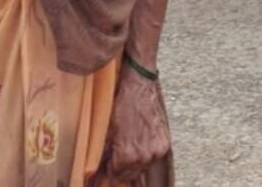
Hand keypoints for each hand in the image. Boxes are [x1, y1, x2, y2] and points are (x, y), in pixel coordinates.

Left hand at [110, 64, 170, 181]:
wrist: (140, 86)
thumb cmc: (121, 104)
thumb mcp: (107, 129)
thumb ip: (104, 151)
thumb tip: (97, 166)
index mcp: (128, 155)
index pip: (116, 175)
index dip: (109, 169)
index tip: (106, 164)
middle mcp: (144, 156)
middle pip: (129, 174)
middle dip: (120, 167)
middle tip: (114, 158)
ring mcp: (156, 151)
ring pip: (142, 167)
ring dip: (133, 162)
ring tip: (126, 149)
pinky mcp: (164, 143)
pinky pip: (152, 157)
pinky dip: (145, 154)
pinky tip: (138, 144)